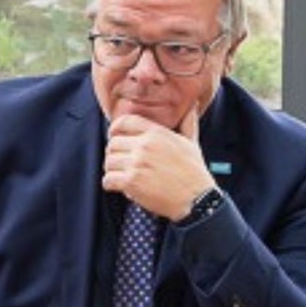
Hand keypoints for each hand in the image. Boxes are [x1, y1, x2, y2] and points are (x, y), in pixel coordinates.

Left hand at [102, 104, 215, 219]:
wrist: (197, 198)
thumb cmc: (195, 173)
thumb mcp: (192, 143)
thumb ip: (188, 124)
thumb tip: (192, 108)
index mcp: (157, 133)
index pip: (124, 122)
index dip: (115, 130)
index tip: (115, 137)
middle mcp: (144, 145)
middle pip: (112, 144)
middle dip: (115, 154)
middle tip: (122, 163)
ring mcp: (137, 163)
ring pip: (108, 162)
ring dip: (113, 171)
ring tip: (123, 176)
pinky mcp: (131, 182)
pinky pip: (108, 180)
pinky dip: (112, 185)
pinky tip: (123, 188)